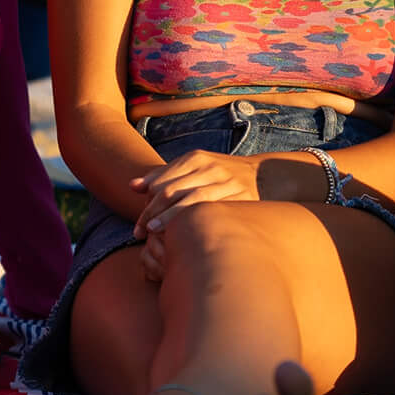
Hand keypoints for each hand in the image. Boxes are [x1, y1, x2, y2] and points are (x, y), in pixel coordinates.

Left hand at [130, 148, 269, 236]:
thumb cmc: (218, 176)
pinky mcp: (241, 197)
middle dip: (152, 213)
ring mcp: (227, 182)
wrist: (262, 176)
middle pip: (173, 191)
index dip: (147, 204)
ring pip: (192, 201)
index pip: (162, 182)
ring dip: (170, 219)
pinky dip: (197, 222)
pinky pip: (215, 211)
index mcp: (196, 158)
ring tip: (154, 233)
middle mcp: (211, 168)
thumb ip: (162, 177)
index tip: (137, 225)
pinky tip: (186, 235)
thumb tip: (132, 186)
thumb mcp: (192, 168)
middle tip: (139, 234)